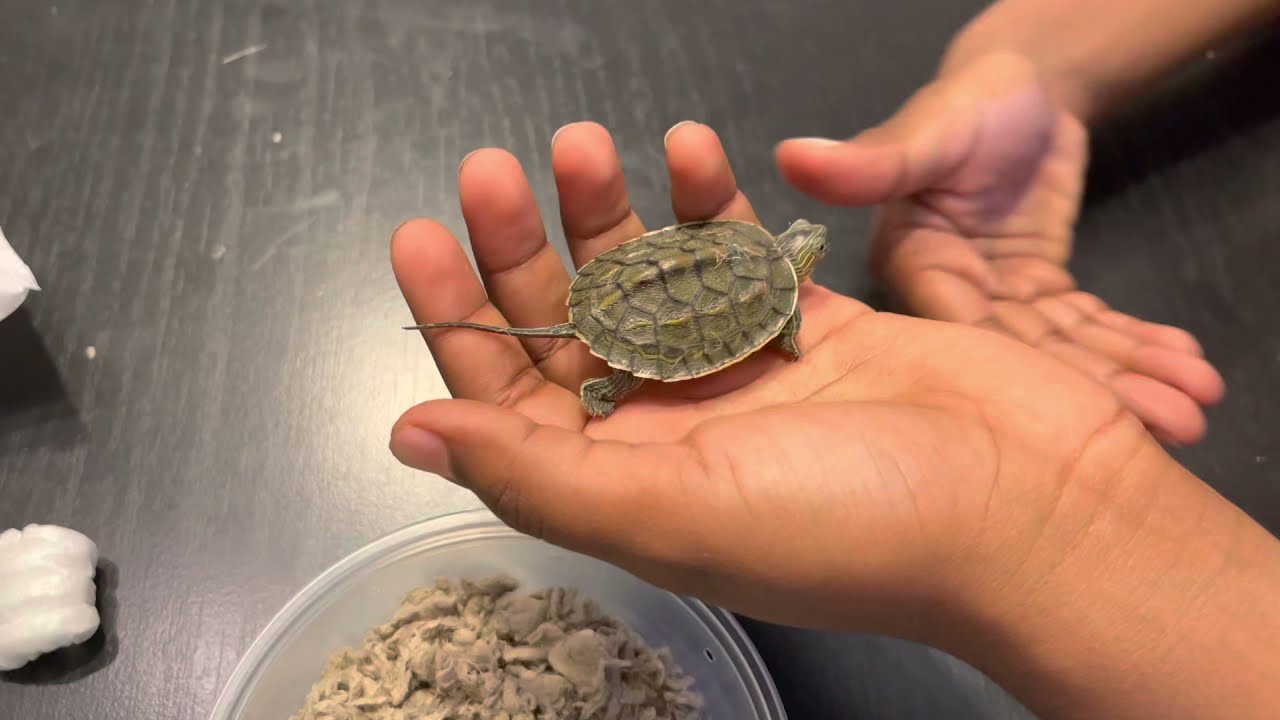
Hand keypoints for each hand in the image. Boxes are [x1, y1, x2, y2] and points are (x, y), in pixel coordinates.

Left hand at [387, 120, 1169, 637]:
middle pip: (572, 327)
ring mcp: (745, 373)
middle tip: (492, 168)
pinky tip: (692, 150)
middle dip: (524, 249)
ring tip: (583, 142)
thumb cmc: (853, 522)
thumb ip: (538, 474)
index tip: (422, 235)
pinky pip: (742, 256)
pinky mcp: (814, 324)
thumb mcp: (675, 512)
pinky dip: (711, 204)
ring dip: (611, 210)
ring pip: (651, 279)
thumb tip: (414, 433)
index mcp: (628, 483)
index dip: (460, 321)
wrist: (1032, 506)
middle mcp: (675, 430)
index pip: (511, 398)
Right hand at [775, 52, 1224, 445]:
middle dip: (1099, 392)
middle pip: (1025, 357)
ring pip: (1063, 348)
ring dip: (1130, 377)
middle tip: (1175, 425)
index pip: (963, 337)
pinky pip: (1085, 324)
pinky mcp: (1037, 287)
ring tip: (1195, 408)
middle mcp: (950, 295)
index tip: (1081, 419)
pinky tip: (1183, 365)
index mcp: (914, 268)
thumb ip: (873, 161)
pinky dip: (1134, 343)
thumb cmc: (969, 100)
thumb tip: (793, 156)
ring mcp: (997, 295)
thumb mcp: (927, 129)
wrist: (1024, 82)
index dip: (1022, 379)